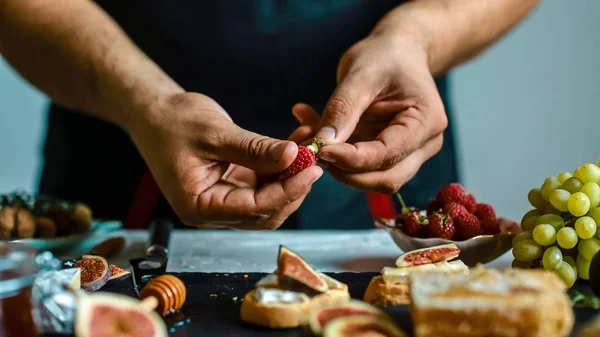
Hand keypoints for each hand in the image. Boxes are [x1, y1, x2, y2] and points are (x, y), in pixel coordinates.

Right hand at [128, 92, 321, 229]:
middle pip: (265, 213)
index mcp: (200, 207)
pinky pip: (263, 185)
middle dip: (293, 189)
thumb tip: (295, 156)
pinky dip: (280, 169)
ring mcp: (222, 200)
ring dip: (290, 179)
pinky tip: (294, 147)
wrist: (154, 111)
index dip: (287, 191)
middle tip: (315, 161)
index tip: (312, 170)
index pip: (254, 209)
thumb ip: (255, 149)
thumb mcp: (215, 134)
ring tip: (307, 149)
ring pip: (268, 201)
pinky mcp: (231, 186)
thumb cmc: (173, 122)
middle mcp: (212, 212)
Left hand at [290, 34, 446, 193]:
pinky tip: (309, 128)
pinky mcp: (387, 155)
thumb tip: (323, 143)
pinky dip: (334, 155)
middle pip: (386, 179)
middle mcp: (424, 144)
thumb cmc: (384, 56)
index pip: (388, 154)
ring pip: (371, 178)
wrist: (397, 51)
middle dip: (346, 172)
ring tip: (305, 134)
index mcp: (426, 122)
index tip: (321, 150)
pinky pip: (360, 166)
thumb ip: (343, 109)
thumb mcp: (361, 74)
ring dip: (336, 166)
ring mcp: (408, 153)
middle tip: (312, 151)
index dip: (353, 159)